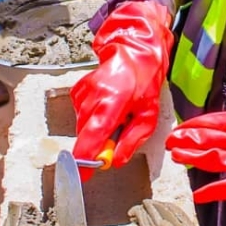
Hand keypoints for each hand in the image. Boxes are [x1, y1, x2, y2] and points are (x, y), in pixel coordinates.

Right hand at [70, 0, 173, 180]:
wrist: (133, 49)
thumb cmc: (144, 80)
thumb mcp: (149, 114)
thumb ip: (132, 140)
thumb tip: (115, 161)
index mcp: (112, 101)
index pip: (92, 136)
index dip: (84, 158)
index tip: (80, 175)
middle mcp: (92, 96)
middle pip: (85, 135)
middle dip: (96, 146)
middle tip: (113, 142)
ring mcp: (82, 92)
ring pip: (83, 125)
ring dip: (97, 128)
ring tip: (115, 114)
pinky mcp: (76, 90)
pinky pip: (81, 114)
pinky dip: (92, 116)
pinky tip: (106, 105)